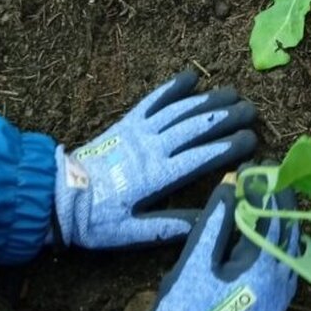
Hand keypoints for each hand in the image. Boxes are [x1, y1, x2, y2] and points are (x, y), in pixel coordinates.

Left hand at [54, 71, 257, 249]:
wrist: (57, 197)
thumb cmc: (95, 220)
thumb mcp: (129, 233)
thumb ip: (168, 226)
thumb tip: (207, 219)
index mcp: (156, 176)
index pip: (200, 157)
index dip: (228, 147)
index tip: (252, 139)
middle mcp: (151, 147)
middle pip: (195, 127)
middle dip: (227, 117)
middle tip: (253, 110)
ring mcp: (139, 131)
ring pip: (180, 110)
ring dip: (208, 100)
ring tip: (234, 93)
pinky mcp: (127, 123)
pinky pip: (153, 100)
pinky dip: (173, 87)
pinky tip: (191, 76)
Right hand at [127, 182, 298, 310]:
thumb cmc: (185, 307)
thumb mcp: (197, 257)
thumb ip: (218, 218)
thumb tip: (232, 184)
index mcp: (261, 268)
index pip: (271, 216)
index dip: (263, 188)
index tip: (255, 168)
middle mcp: (279, 283)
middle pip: (288, 232)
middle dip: (280, 202)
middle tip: (270, 177)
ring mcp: (280, 300)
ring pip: (292, 252)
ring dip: (284, 225)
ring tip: (272, 201)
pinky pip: (288, 271)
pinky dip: (282, 248)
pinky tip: (273, 236)